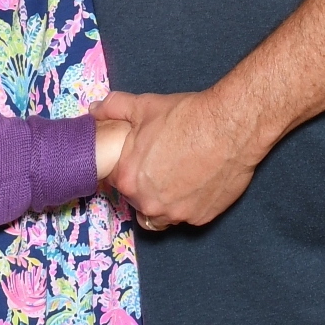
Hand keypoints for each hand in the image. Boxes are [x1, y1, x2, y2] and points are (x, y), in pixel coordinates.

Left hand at [93, 89, 265, 229]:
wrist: (230, 126)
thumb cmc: (186, 116)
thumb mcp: (143, 106)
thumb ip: (113, 108)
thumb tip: (94, 110)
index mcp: (128, 179)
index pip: (119, 182)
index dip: (130, 169)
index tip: (142, 159)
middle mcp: (148, 203)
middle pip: (140, 201)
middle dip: (148, 186)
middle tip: (165, 165)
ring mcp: (176, 214)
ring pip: (163, 214)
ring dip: (166, 201)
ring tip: (181, 177)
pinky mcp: (201, 218)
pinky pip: (189, 215)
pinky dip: (191, 203)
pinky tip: (200, 182)